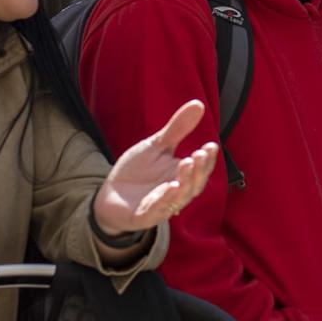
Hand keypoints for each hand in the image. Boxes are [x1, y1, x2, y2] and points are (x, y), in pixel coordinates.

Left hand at [92, 101, 218, 235]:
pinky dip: (165, 201)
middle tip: (199, 154)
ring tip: (187, 164)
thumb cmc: (137, 171)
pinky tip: (170, 187)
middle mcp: (176, 193)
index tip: (211, 146)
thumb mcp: (157, 146)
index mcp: (182, 176)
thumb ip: (177, 129)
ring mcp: (161, 206)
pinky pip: (157, 210)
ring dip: (185, 182)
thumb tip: (199, 104)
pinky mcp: (144, 216)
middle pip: (194, 184)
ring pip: (179, 198)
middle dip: (199, 170)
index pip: (201, 169)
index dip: (208, 159)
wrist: (110, 194)